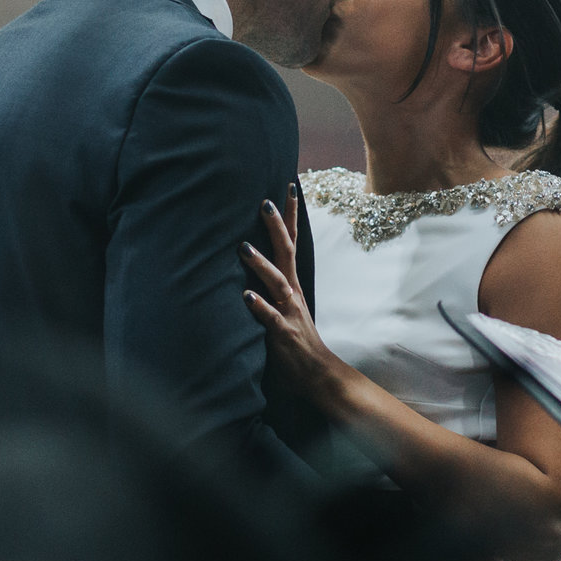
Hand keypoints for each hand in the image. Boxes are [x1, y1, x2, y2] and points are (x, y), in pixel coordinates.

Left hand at [243, 190, 340, 395]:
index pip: (292, 242)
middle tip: (264, 201)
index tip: (287, 187)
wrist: (317, 374)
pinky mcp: (283, 333)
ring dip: (261, 264)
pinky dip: (259, 305)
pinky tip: (246, 296)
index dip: (289, 216)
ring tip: (243, 248)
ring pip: (277, 282)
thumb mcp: (283, 307)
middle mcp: (292, 292)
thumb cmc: (296, 340)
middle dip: (277, 226)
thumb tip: (250, 262)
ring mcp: (289, 311)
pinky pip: (270, 318)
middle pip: (287, 252)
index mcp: (292, 284)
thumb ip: (271, 286)